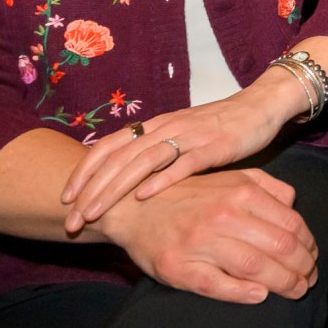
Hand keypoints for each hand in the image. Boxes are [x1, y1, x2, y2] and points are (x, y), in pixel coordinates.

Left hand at [62, 75, 301, 233]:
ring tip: (94, 213)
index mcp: (155, 125)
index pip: (109, 145)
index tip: (66, 198)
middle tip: (71, 219)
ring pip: (142, 162)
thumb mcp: (181, 135)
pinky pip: (183, 163)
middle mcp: (166, 127)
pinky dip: (161, 179)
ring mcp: (190, 136)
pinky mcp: (215, 146)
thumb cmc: (219, 127)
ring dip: (114, 188)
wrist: (260, 107)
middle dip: (91, 190)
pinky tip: (143, 197)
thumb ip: (155, 151)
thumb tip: (124, 176)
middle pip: (119, 158)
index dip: (84, 170)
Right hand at [96, 168, 317, 303]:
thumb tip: (294, 204)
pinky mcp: (179, 267)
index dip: (309, 245)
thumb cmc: (189, 194)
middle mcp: (224, 215)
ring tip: (294, 290)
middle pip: (279, 247)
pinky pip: (218, 284)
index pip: (291, 224)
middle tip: (308, 280)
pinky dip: (244, 293)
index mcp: (241, 192)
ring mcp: (200, 242)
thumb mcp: (232, 177)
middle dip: (302, 268)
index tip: (313, 257)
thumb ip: (267, 187)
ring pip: (255, 267)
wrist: (133, 207)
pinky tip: (260, 295)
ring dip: (283, 283)